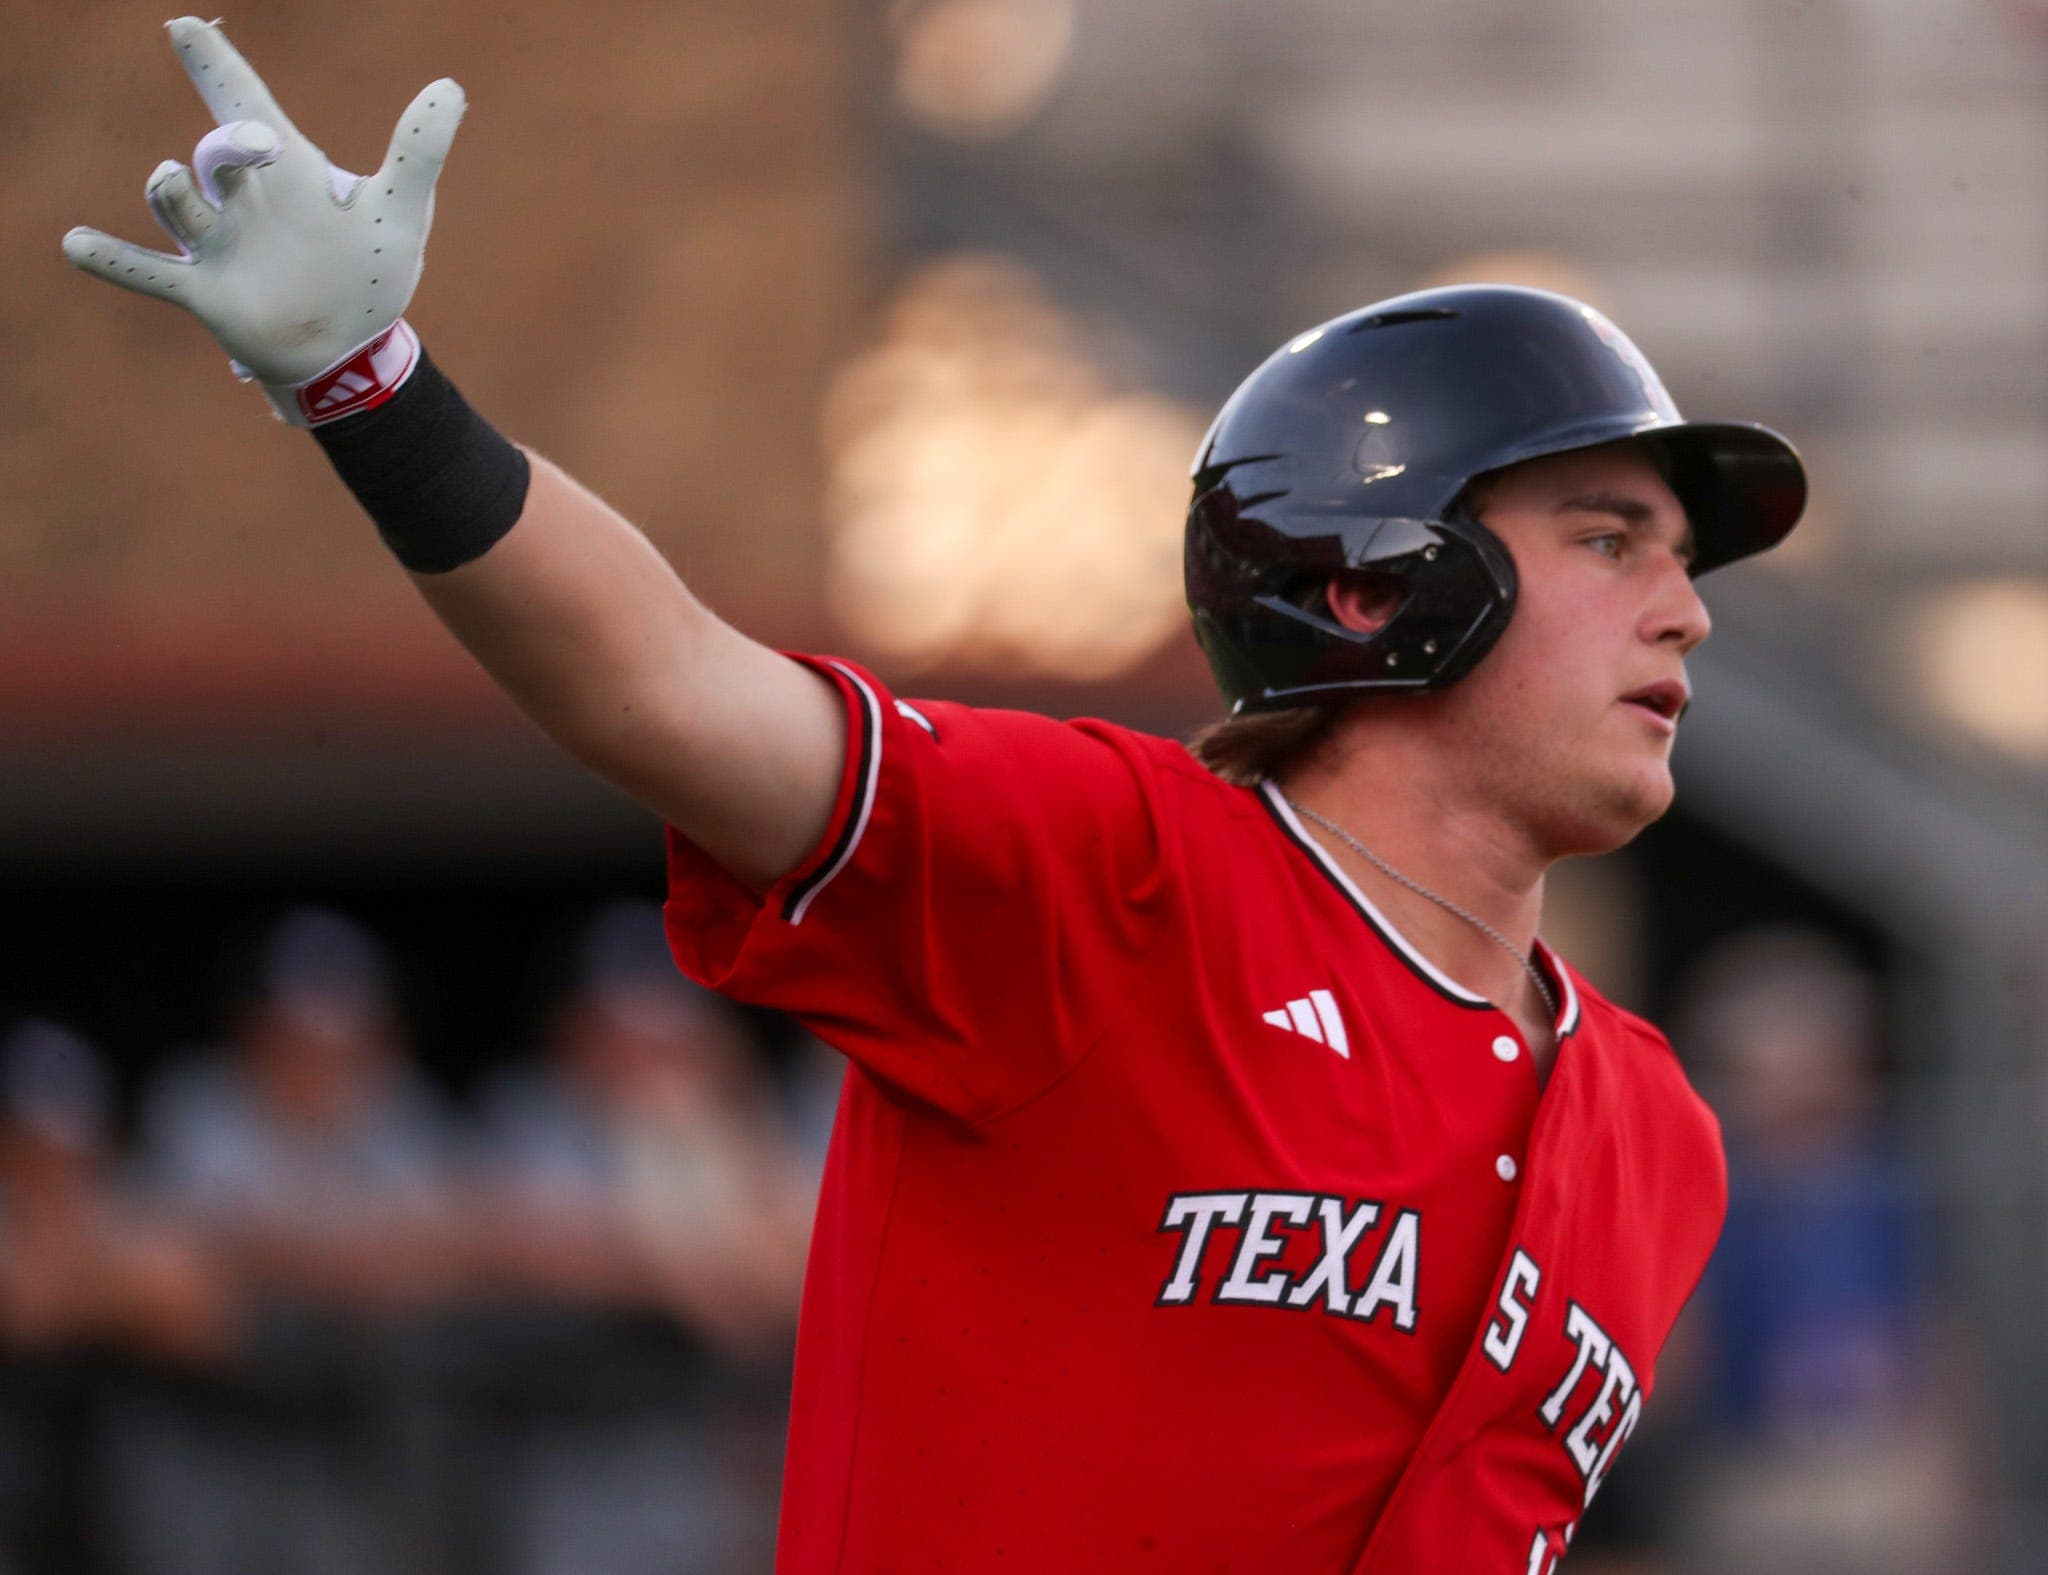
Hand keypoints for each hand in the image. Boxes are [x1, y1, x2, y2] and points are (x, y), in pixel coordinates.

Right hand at [62, 17, 464, 424]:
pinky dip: (113, 260)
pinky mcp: (205, 294)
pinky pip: (147, 274)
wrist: (349, 352)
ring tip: (168, 178)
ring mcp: (219, 246)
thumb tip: (450, 87)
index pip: (247, 104)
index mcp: (288, 172)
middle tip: (258, 140)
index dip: (217, 65)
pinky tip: (76, 244)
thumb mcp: (400, 214)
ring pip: (178, 205)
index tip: (183, 27)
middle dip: (229, 144)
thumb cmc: (369, 275)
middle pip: (217, 154)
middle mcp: (243, 201)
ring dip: (171, 193)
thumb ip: (419, 153)